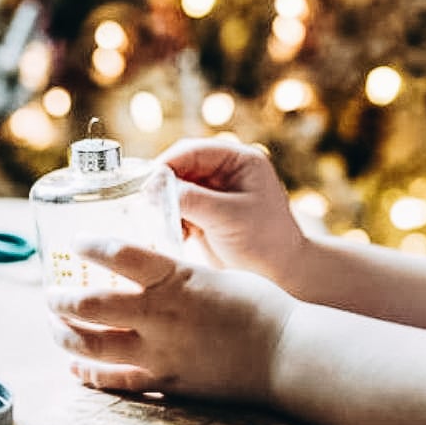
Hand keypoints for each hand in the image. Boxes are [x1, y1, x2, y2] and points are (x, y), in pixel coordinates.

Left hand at [46, 237, 295, 401]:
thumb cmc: (262, 307)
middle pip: (88, 305)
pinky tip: (75, 368)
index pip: (117, 254)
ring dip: (63, 335)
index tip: (77, 242)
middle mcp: (159, 315)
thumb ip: (178, 276)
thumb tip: (152, 273)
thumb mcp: (215, 275)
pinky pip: (116, 381)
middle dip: (60, 299)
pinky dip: (89, 374)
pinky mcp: (166, 381)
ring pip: (91, 346)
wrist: (286, 354)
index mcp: (175, 279)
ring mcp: (159, 352)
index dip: (89, 246)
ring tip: (54, 326)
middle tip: (50, 294)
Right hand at [157, 137, 304, 284]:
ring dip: (166, 205)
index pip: (193, 151)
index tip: (146, 184)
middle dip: (164, 186)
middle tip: (149, 205)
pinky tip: (181, 235)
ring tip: (170, 225)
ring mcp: (213, 192)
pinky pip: (177, 208)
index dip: (167, 164)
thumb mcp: (228, 217)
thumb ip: (192, 199)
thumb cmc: (265, 242)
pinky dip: (172, 219)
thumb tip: (153, 186)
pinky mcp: (204, 212)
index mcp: (238, 160)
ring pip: (175, 188)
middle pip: (180, 167)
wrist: (278, 274)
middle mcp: (224, 171)